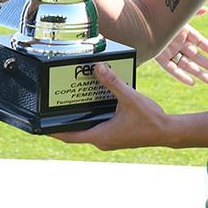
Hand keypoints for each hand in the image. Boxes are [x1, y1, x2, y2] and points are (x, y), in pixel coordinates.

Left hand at [53, 64, 170, 149]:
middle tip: (51, 107)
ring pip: (86, 128)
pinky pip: (97, 126)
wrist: (168, 131)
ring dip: (78, 118)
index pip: (69, 135)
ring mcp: (109, 138)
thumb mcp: (129, 98)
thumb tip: (98, 68)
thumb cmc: (150, 120)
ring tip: (68, 103)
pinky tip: (92, 103)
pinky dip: (91, 116)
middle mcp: (102, 140)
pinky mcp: (115, 135)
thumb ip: (113, 82)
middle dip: (63, 121)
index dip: (53, 130)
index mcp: (101, 135)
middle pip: (75, 132)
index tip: (39, 125)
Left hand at [155, 8, 207, 84]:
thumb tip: (206, 9)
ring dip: (199, 73)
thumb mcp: (177, 14)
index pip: (200, 42)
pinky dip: (181, 76)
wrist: (138, 20)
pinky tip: (192, 82)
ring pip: (187, 65)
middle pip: (196, 57)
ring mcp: (170, 51)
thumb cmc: (158, 14)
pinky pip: (172, 69)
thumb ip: (192, 13)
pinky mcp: (160, 58)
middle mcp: (178, 43)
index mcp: (183, 32)